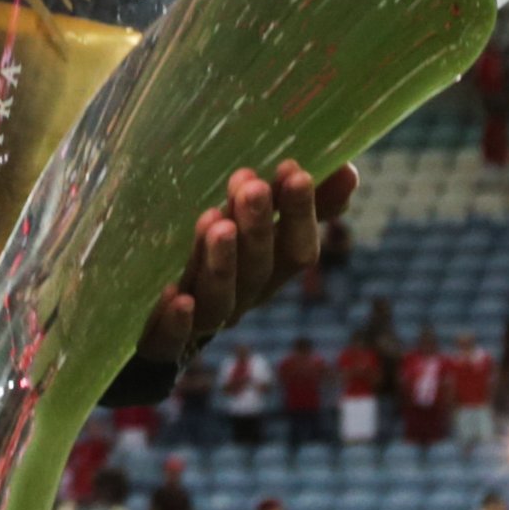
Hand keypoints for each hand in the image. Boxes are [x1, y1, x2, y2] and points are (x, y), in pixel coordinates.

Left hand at [137, 160, 353, 361]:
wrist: (160, 329)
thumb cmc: (220, 259)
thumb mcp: (258, 226)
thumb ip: (298, 203)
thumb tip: (348, 170)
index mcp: (269, 270)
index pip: (296, 248)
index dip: (300, 214)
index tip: (296, 172)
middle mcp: (242, 297)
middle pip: (257, 268)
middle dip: (258, 228)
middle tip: (253, 187)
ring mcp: (203, 318)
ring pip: (219, 297)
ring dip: (221, 263)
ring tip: (215, 221)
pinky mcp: (163, 340)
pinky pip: (171, 337)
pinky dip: (177, 321)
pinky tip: (176, 298)